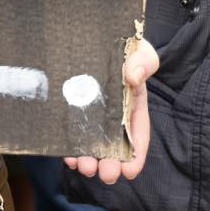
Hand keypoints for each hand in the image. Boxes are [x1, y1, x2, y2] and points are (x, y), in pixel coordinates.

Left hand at [65, 39, 157, 183]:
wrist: (96, 36)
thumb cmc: (126, 48)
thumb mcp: (142, 53)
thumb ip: (143, 63)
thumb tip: (133, 77)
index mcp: (133, 108)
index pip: (138, 137)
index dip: (135, 157)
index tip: (129, 171)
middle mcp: (112, 117)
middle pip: (113, 147)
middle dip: (110, 164)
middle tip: (105, 174)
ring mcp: (91, 115)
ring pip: (91, 144)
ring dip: (88, 159)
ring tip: (83, 166)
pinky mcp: (72, 110)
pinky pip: (71, 132)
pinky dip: (69, 145)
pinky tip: (66, 153)